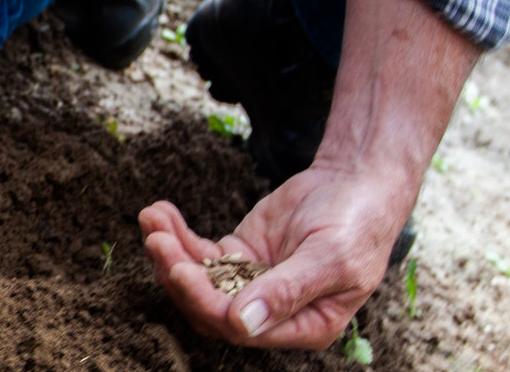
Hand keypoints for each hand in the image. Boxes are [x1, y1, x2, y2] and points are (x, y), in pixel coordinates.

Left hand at [138, 163, 412, 348]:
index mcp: (303, 326)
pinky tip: (160, 212)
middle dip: (178, 275)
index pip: (241, 327)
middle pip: (209, 307)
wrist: (357, 182)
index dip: (206, 302)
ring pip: (198, 280)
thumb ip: (287, 291)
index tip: (181, 270)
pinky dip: (177, 235)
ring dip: (170, 253)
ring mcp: (250, 284)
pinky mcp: (237, 256)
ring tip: (152, 219)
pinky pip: (199, 253)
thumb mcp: (331, 258)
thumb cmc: (357, 224)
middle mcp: (272, 313)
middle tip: (157, 241)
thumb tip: (243, 323)